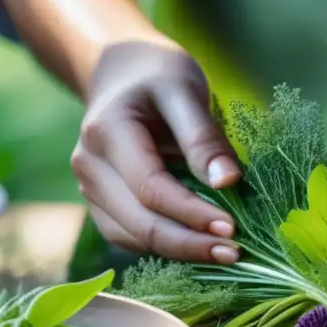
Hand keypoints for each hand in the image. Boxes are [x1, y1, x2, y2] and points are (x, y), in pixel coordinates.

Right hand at [69, 41, 242, 263]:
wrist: (123, 73)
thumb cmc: (159, 76)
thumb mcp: (185, 91)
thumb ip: (204, 137)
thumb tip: (228, 182)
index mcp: (107, 132)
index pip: (150, 188)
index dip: (191, 213)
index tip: (232, 228)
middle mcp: (90, 165)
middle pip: (139, 222)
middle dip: (189, 243)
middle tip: (236, 253)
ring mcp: (91, 188)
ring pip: (134, 236)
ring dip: (181, 250)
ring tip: (227, 253)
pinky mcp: (103, 203)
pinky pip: (132, 235)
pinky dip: (168, 244)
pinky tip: (202, 244)